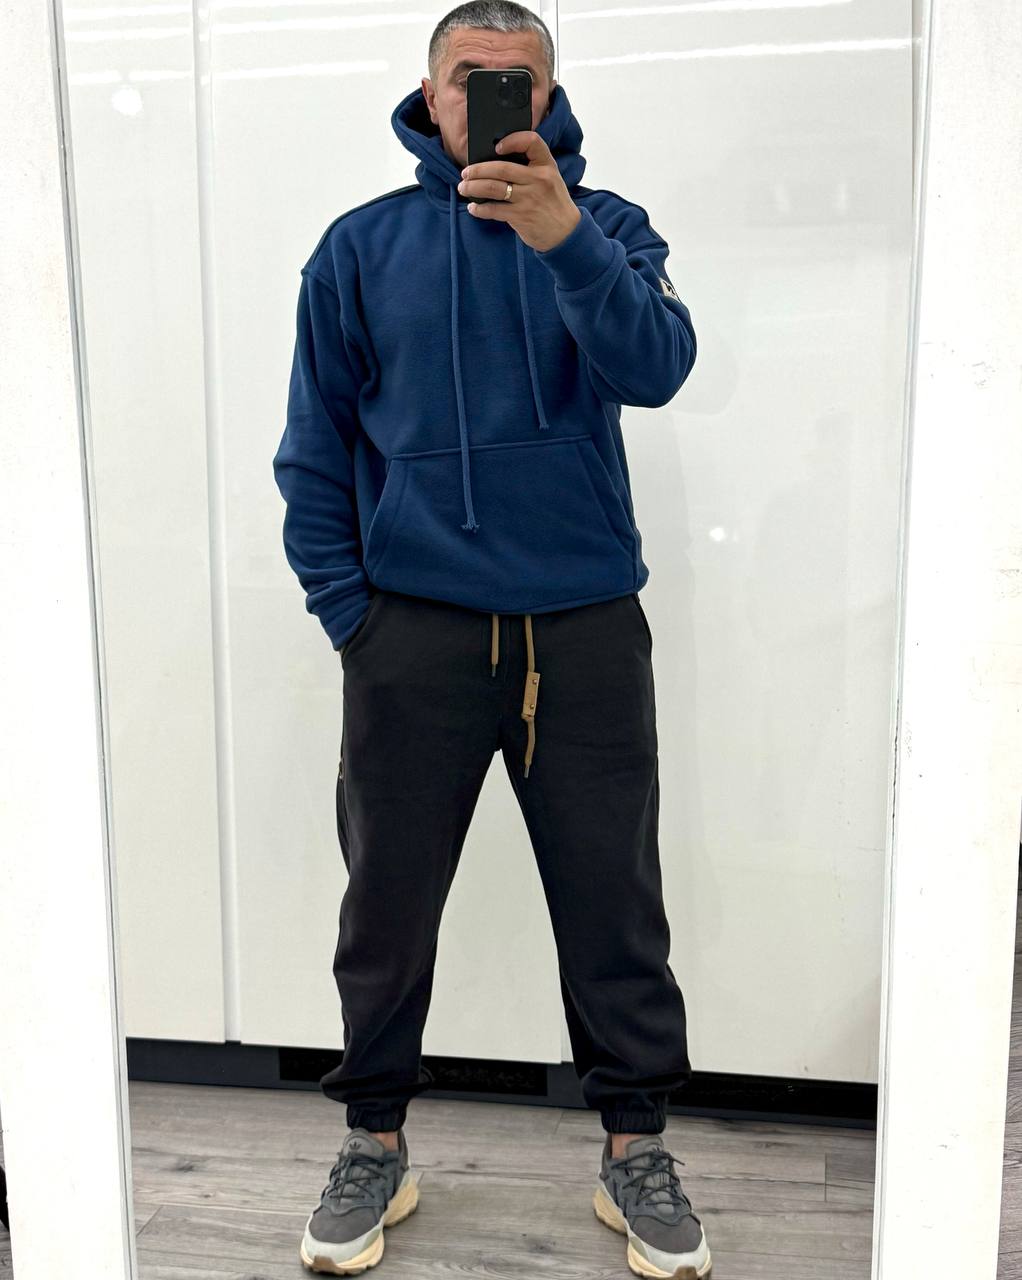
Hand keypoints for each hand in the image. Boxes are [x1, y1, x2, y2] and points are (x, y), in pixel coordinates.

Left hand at [458, 131, 581, 252]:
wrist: (566, 232)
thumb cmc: (553, 202)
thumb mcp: (549, 178)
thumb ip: (530, 168)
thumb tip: (494, 161)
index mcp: (546, 165)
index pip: (531, 141)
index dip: (512, 140)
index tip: (496, 147)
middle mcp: (538, 179)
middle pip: (501, 168)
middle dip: (478, 170)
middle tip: (465, 172)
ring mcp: (529, 198)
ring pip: (494, 188)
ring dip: (473, 187)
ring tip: (463, 188)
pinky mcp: (522, 217)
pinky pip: (494, 210)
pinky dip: (480, 209)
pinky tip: (473, 208)